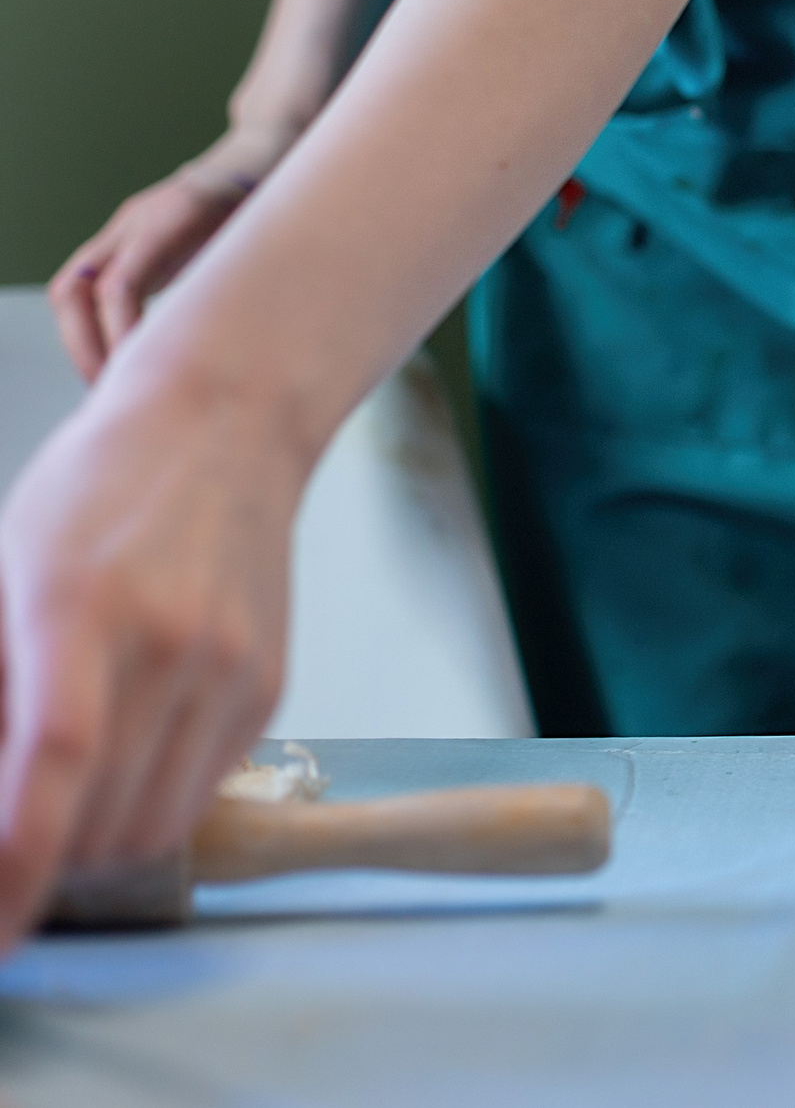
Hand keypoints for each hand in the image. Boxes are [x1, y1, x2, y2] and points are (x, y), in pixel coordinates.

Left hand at [0, 356, 305, 942]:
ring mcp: (232, 670)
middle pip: (97, 821)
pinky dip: (146, 807)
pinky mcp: (268, 688)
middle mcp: (172, 645)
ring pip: (149, 829)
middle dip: (36, 861)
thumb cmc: (97, 491)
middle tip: (9, 837)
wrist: (228, 426)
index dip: (12, 867)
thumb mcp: (1, 570)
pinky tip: (122, 758)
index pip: (52, 764)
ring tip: (60, 799)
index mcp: (81, 607)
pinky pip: (196, 794)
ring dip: (90, 845)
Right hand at [49, 124, 298, 379]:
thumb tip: (241, 340)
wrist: (262, 156)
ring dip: (83, 339)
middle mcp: (136, 223)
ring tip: (110, 383)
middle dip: (83, 343)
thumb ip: (246, 271)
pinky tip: (123, 357)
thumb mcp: (264, 234)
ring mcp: (126, 232)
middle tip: (110, 388)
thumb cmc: (272, 196)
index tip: (133, 368)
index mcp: (170, 217)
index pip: (119, 283)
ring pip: (72, 290)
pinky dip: (100, 326)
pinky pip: (94, 289)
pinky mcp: (130, 247)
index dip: (120, 331)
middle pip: (73, 287)